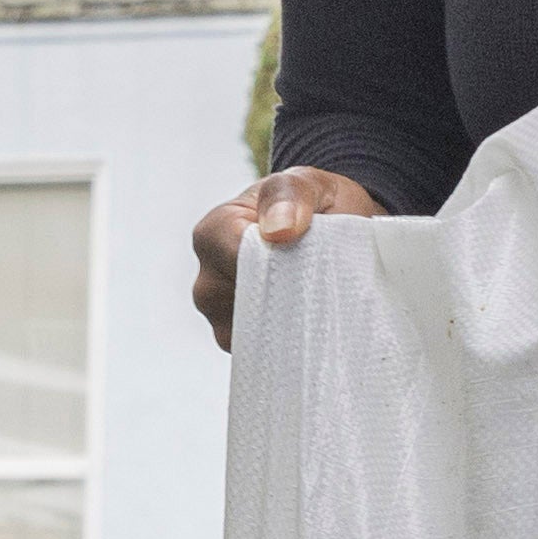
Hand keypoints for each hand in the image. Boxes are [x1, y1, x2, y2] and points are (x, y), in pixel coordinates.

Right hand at [193, 165, 387, 341]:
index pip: (235, 261)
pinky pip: (265, 354)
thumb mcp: (308, 184)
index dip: (276, 266)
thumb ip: (290, 195)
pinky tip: (313, 326)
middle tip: (324, 287)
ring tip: (320, 302)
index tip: (311, 263)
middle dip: (287, 299)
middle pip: (244, 304)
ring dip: (291, 324)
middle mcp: (208, 280)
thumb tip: (278, 231)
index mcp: (212, 233)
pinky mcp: (244, 346)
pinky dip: (291, 344)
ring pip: (255, 335)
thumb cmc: (311, 204)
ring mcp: (222, 318)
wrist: (330, 233)